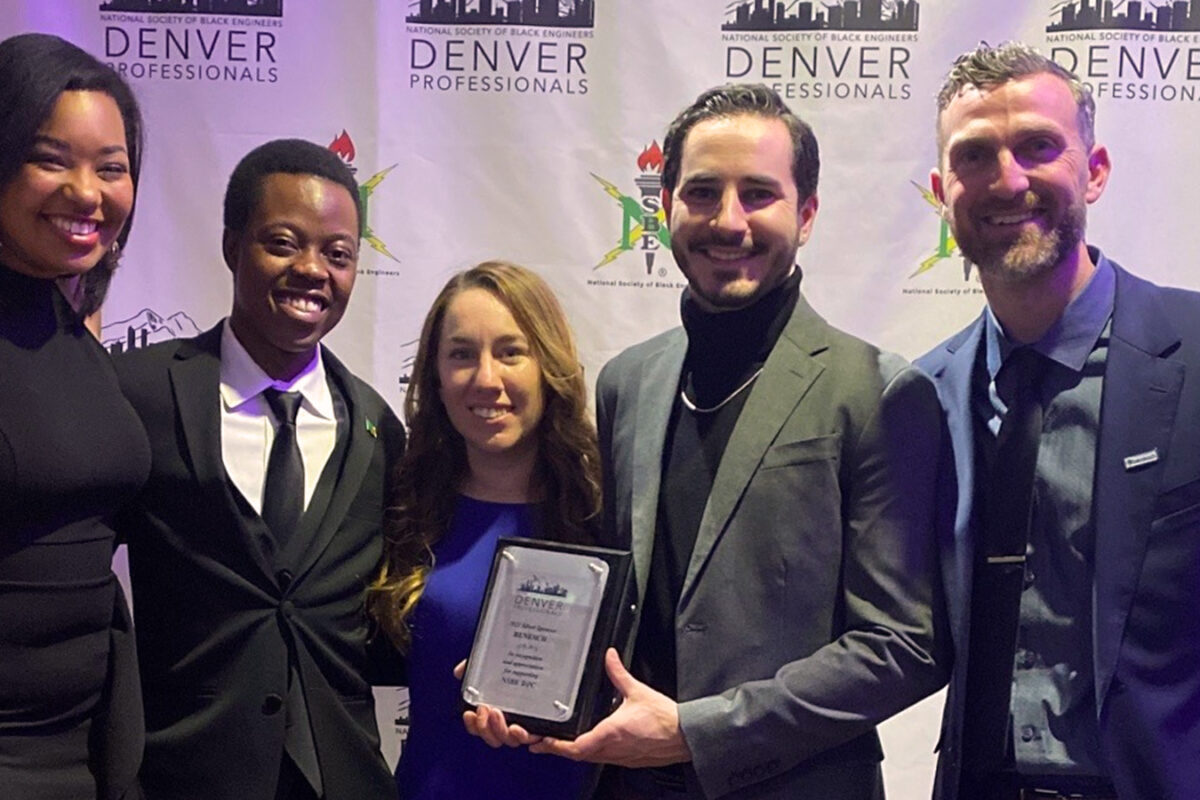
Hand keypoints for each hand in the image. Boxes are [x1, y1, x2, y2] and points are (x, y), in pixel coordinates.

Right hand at [456, 659, 541, 748]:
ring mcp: (529, 721)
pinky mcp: (545, 721)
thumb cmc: (518, 658)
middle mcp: (513, 719)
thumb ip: (475, 666)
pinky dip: (524, 737)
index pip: (482, 728)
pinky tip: (518, 728)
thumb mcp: (493, 659)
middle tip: (485, 709)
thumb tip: (459, 672)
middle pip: (495, 738)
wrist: (545, 648)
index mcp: (499, 710)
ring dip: (501, 732)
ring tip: (499, 714)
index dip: (473, 725)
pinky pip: (535, 737)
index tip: (469, 713)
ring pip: (512, 740)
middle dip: (485, 728)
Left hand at [530, 648, 690, 767]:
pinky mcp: (629, 760)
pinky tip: (589, 745)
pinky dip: (591, 753)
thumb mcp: (638, 691)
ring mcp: (620, 757)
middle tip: (540, 743)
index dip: (555, 746)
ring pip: (590, 759)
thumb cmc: (665, 719)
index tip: (541, 741)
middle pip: (577, 755)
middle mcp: (612, 750)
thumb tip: (609, 656)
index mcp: (610, 733)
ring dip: (573, 752)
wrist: (685, 736)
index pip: (575, 746)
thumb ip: (619, 673)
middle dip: (557, 750)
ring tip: (558, 744)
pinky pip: (604, 759)